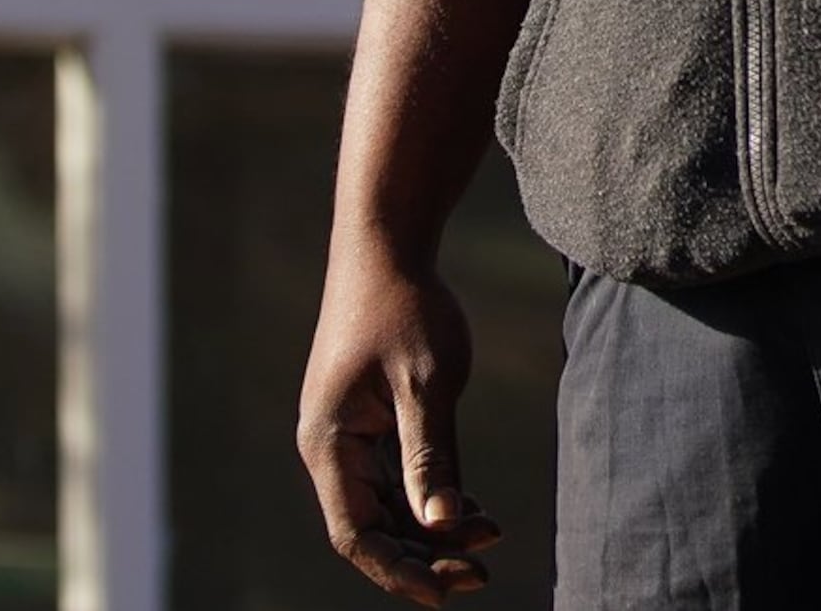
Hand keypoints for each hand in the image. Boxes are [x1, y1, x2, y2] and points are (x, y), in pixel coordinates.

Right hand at [296, 235, 503, 601]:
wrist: (387, 245)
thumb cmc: (405, 306)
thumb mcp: (426, 384)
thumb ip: (432, 456)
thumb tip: (439, 525)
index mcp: (329, 444)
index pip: (358, 533)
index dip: (400, 570)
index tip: (448, 593)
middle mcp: (331, 447)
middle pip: (373, 527)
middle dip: (425, 554)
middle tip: (484, 570)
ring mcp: (349, 435)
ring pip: (388, 505)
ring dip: (434, 527)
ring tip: (491, 537)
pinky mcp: (370, 420)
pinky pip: (396, 477)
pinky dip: (432, 496)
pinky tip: (475, 510)